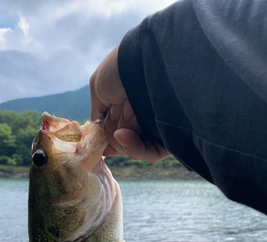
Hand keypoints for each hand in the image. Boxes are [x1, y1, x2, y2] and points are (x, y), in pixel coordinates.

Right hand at [90, 46, 169, 162]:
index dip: (107, 139)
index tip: (100, 141)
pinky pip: (147, 155)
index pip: (115, 134)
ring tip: (127, 108)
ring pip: (131, 150)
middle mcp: (143, 119)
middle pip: (120, 144)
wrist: (142, 63)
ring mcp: (155, 130)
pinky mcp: (168, 139)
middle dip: (113, 129)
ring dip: (121, 132)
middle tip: (118, 106)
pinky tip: (123, 134)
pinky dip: (132, 146)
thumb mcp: (98, 89)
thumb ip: (98, 113)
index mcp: (128, 108)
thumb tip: (98, 133)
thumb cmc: (120, 70)